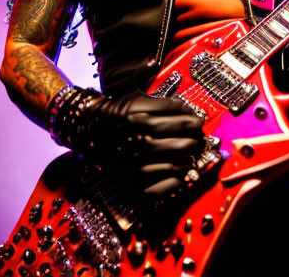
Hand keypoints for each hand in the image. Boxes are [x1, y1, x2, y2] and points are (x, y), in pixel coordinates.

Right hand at [52, 88, 205, 198]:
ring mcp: (131, 166)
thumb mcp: (138, 99)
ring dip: (190, 159)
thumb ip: (165, 104)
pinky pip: (162, 188)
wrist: (88, 130)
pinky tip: (181, 171)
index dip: (194, 120)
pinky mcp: (129, 185)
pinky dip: (177, 181)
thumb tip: (192, 113)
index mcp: (137, 117)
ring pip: (176, 165)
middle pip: (182, 143)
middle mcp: (135, 141)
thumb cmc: (118, 113)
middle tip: (200, 138)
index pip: (180, 119)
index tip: (199, 121)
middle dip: (196, 140)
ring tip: (192, 153)